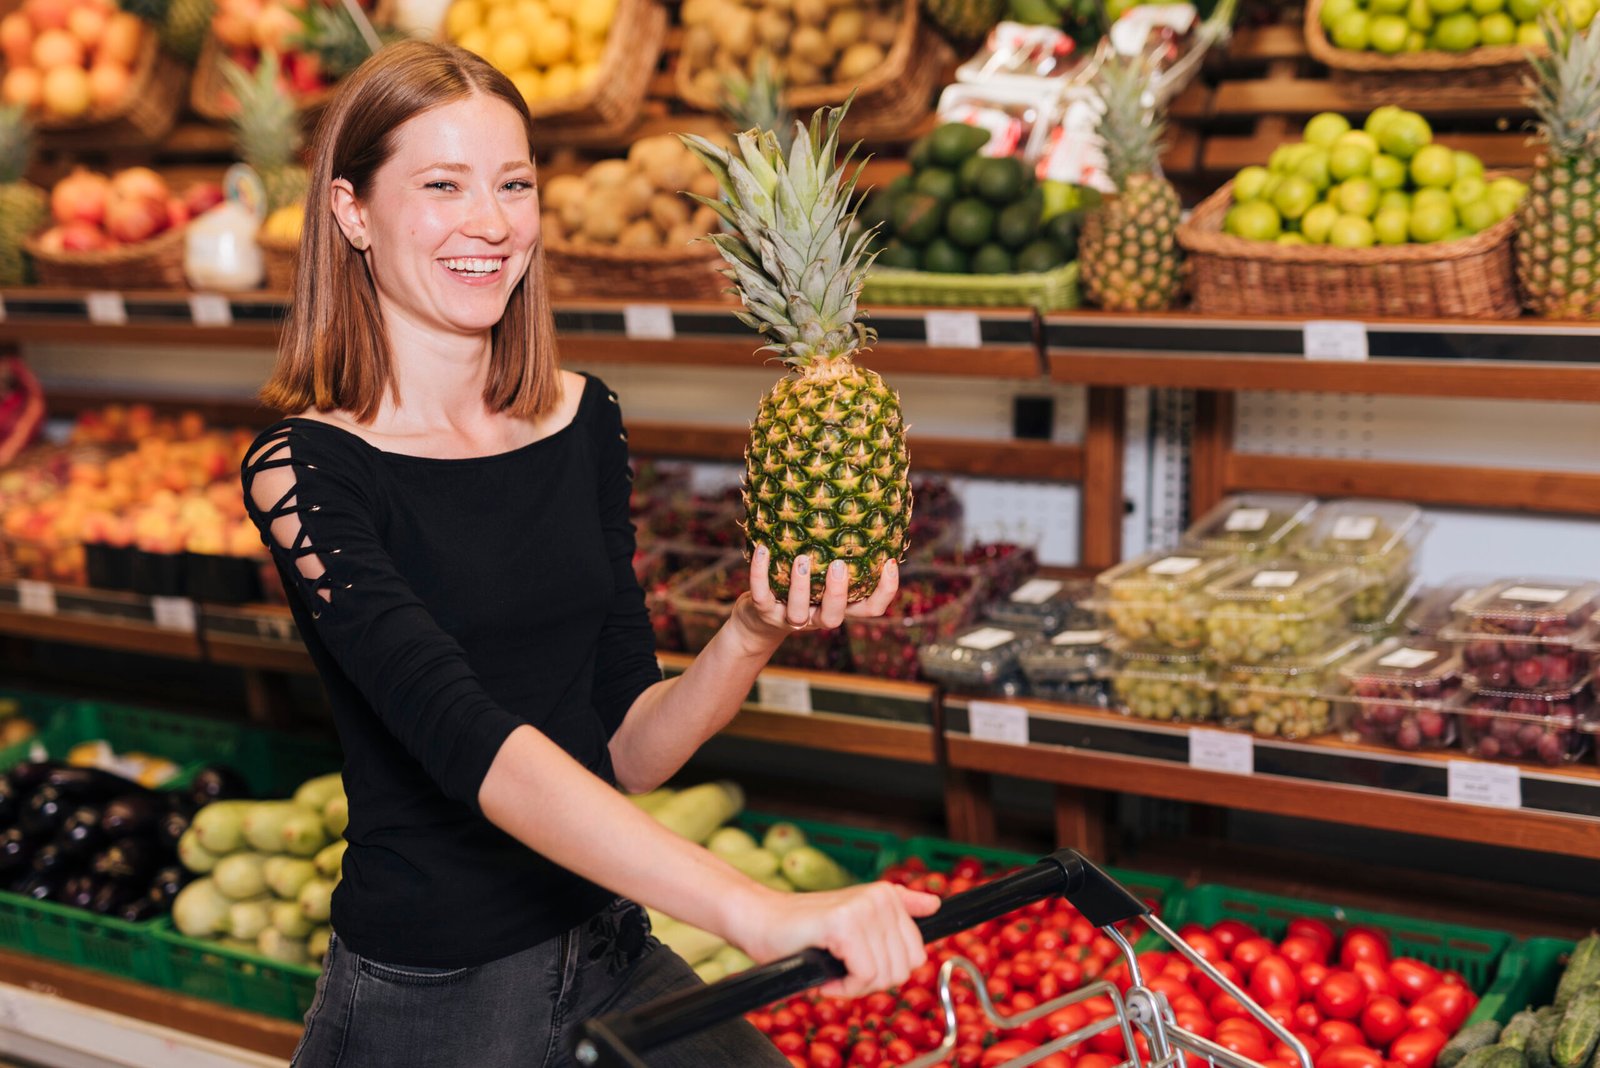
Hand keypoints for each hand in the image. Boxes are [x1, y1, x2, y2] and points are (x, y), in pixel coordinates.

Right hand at [729, 881, 940, 998]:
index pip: (916, 955)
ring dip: (854, 985)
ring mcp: (863, 908)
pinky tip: (825, 974)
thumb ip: (899, 909)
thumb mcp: (857, 918)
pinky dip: (842, 987)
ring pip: (885, 975)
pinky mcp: (844, 924)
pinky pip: (864, 976)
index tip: (856, 963)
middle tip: (841, 969)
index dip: (884, 970)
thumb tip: (935, 904)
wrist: (759, 922)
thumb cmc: (805, 931)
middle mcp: (879, 897)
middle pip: (903, 968)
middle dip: (871, 981)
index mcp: (887, 895)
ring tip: (830, 967)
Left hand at [734, 546, 899, 645]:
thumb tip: (862, 511)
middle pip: (834, 617)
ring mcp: (790, 619)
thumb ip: (839, 556)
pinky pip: (762, 596)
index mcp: (839, 608)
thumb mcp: (823, 577)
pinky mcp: (764, 613)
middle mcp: (817, 617)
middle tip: (839, 565)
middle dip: (837, 593)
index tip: (890, 562)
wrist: (761, 620)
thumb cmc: (801, 588)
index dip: (885, 591)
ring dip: (800, 586)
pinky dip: (761, 573)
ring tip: (802, 558)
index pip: (871, 609)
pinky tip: (763, 549)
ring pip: (797, 611)